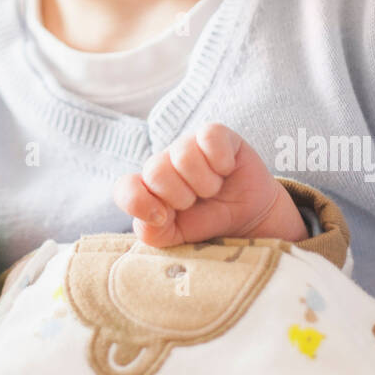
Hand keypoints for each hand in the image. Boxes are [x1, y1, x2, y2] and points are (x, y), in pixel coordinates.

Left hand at [114, 122, 305, 247]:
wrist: (250, 221)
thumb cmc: (208, 225)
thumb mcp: (177, 238)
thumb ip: (153, 232)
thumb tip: (151, 216)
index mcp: (148, 189)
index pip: (125, 188)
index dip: (138, 202)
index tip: (162, 218)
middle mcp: (164, 163)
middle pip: (155, 171)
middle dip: (181, 196)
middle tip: (196, 202)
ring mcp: (188, 146)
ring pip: (183, 155)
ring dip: (204, 182)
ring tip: (213, 189)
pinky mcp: (216, 135)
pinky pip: (209, 137)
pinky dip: (220, 160)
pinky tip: (226, 170)